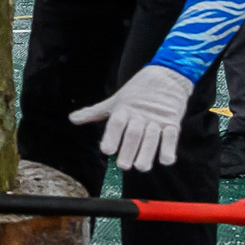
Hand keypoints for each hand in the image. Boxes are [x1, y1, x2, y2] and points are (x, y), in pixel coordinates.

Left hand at [68, 64, 195, 172]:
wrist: (165, 77)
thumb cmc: (136, 93)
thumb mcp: (114, 101)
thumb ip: (93, 112)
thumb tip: (72, 119)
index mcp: (124, 109)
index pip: (116, 123)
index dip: (111, 137)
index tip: (107, 151)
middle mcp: (139, 114)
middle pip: (133, 134)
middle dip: (128, 151)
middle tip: (123, 166)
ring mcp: (157, 119)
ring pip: (152, 138)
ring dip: (147, 154)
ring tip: (141, 166)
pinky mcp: (172, 122)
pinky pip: (171, 137)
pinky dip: (169, 149)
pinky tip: (165, 160)